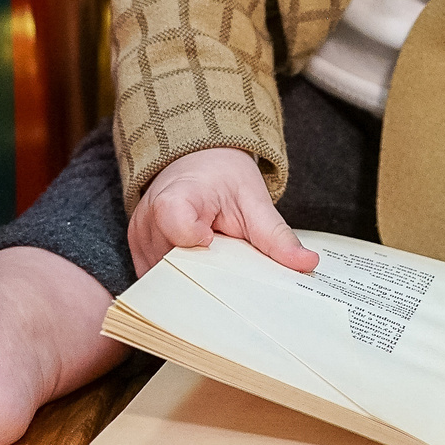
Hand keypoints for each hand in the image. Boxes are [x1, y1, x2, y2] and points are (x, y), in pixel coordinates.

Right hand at [127, 147, 319, 277]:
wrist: (198, 162)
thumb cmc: (224, 178)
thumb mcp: (255, 202)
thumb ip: (276, 236)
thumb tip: (307, 265)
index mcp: (177, 196)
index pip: (175, 223)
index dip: (196, 240)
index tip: (214, 241)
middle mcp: (148, 219)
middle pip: (172, 264)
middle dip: (202, 276)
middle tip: (228, 272)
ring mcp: (139, 238)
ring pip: (164, 279)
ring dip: (190, 281)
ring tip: (213, 269)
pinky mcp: (137, 251)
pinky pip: (156, 280)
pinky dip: (178, 282)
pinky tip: (199, 276)